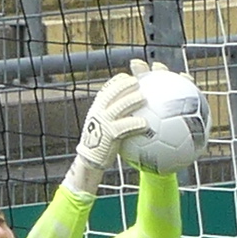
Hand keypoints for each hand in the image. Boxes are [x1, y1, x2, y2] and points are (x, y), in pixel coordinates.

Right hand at [72, 65, 149, 185]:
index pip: (107, 89)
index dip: (118, 81)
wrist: (90, 160)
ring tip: (144, 97)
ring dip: (132, 100)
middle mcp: (98, 112)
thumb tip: (129, 107)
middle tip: (138, 81)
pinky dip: (135, 123)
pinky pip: (124, 126)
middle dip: (125, 85)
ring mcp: (102, 122)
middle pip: (112, 93)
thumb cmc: (102, 142)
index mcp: (97, 107)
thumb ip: (114, 114)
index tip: (128, 77)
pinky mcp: (108, 135)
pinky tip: (145, 124)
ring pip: (119, 107)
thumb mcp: (103, 124)